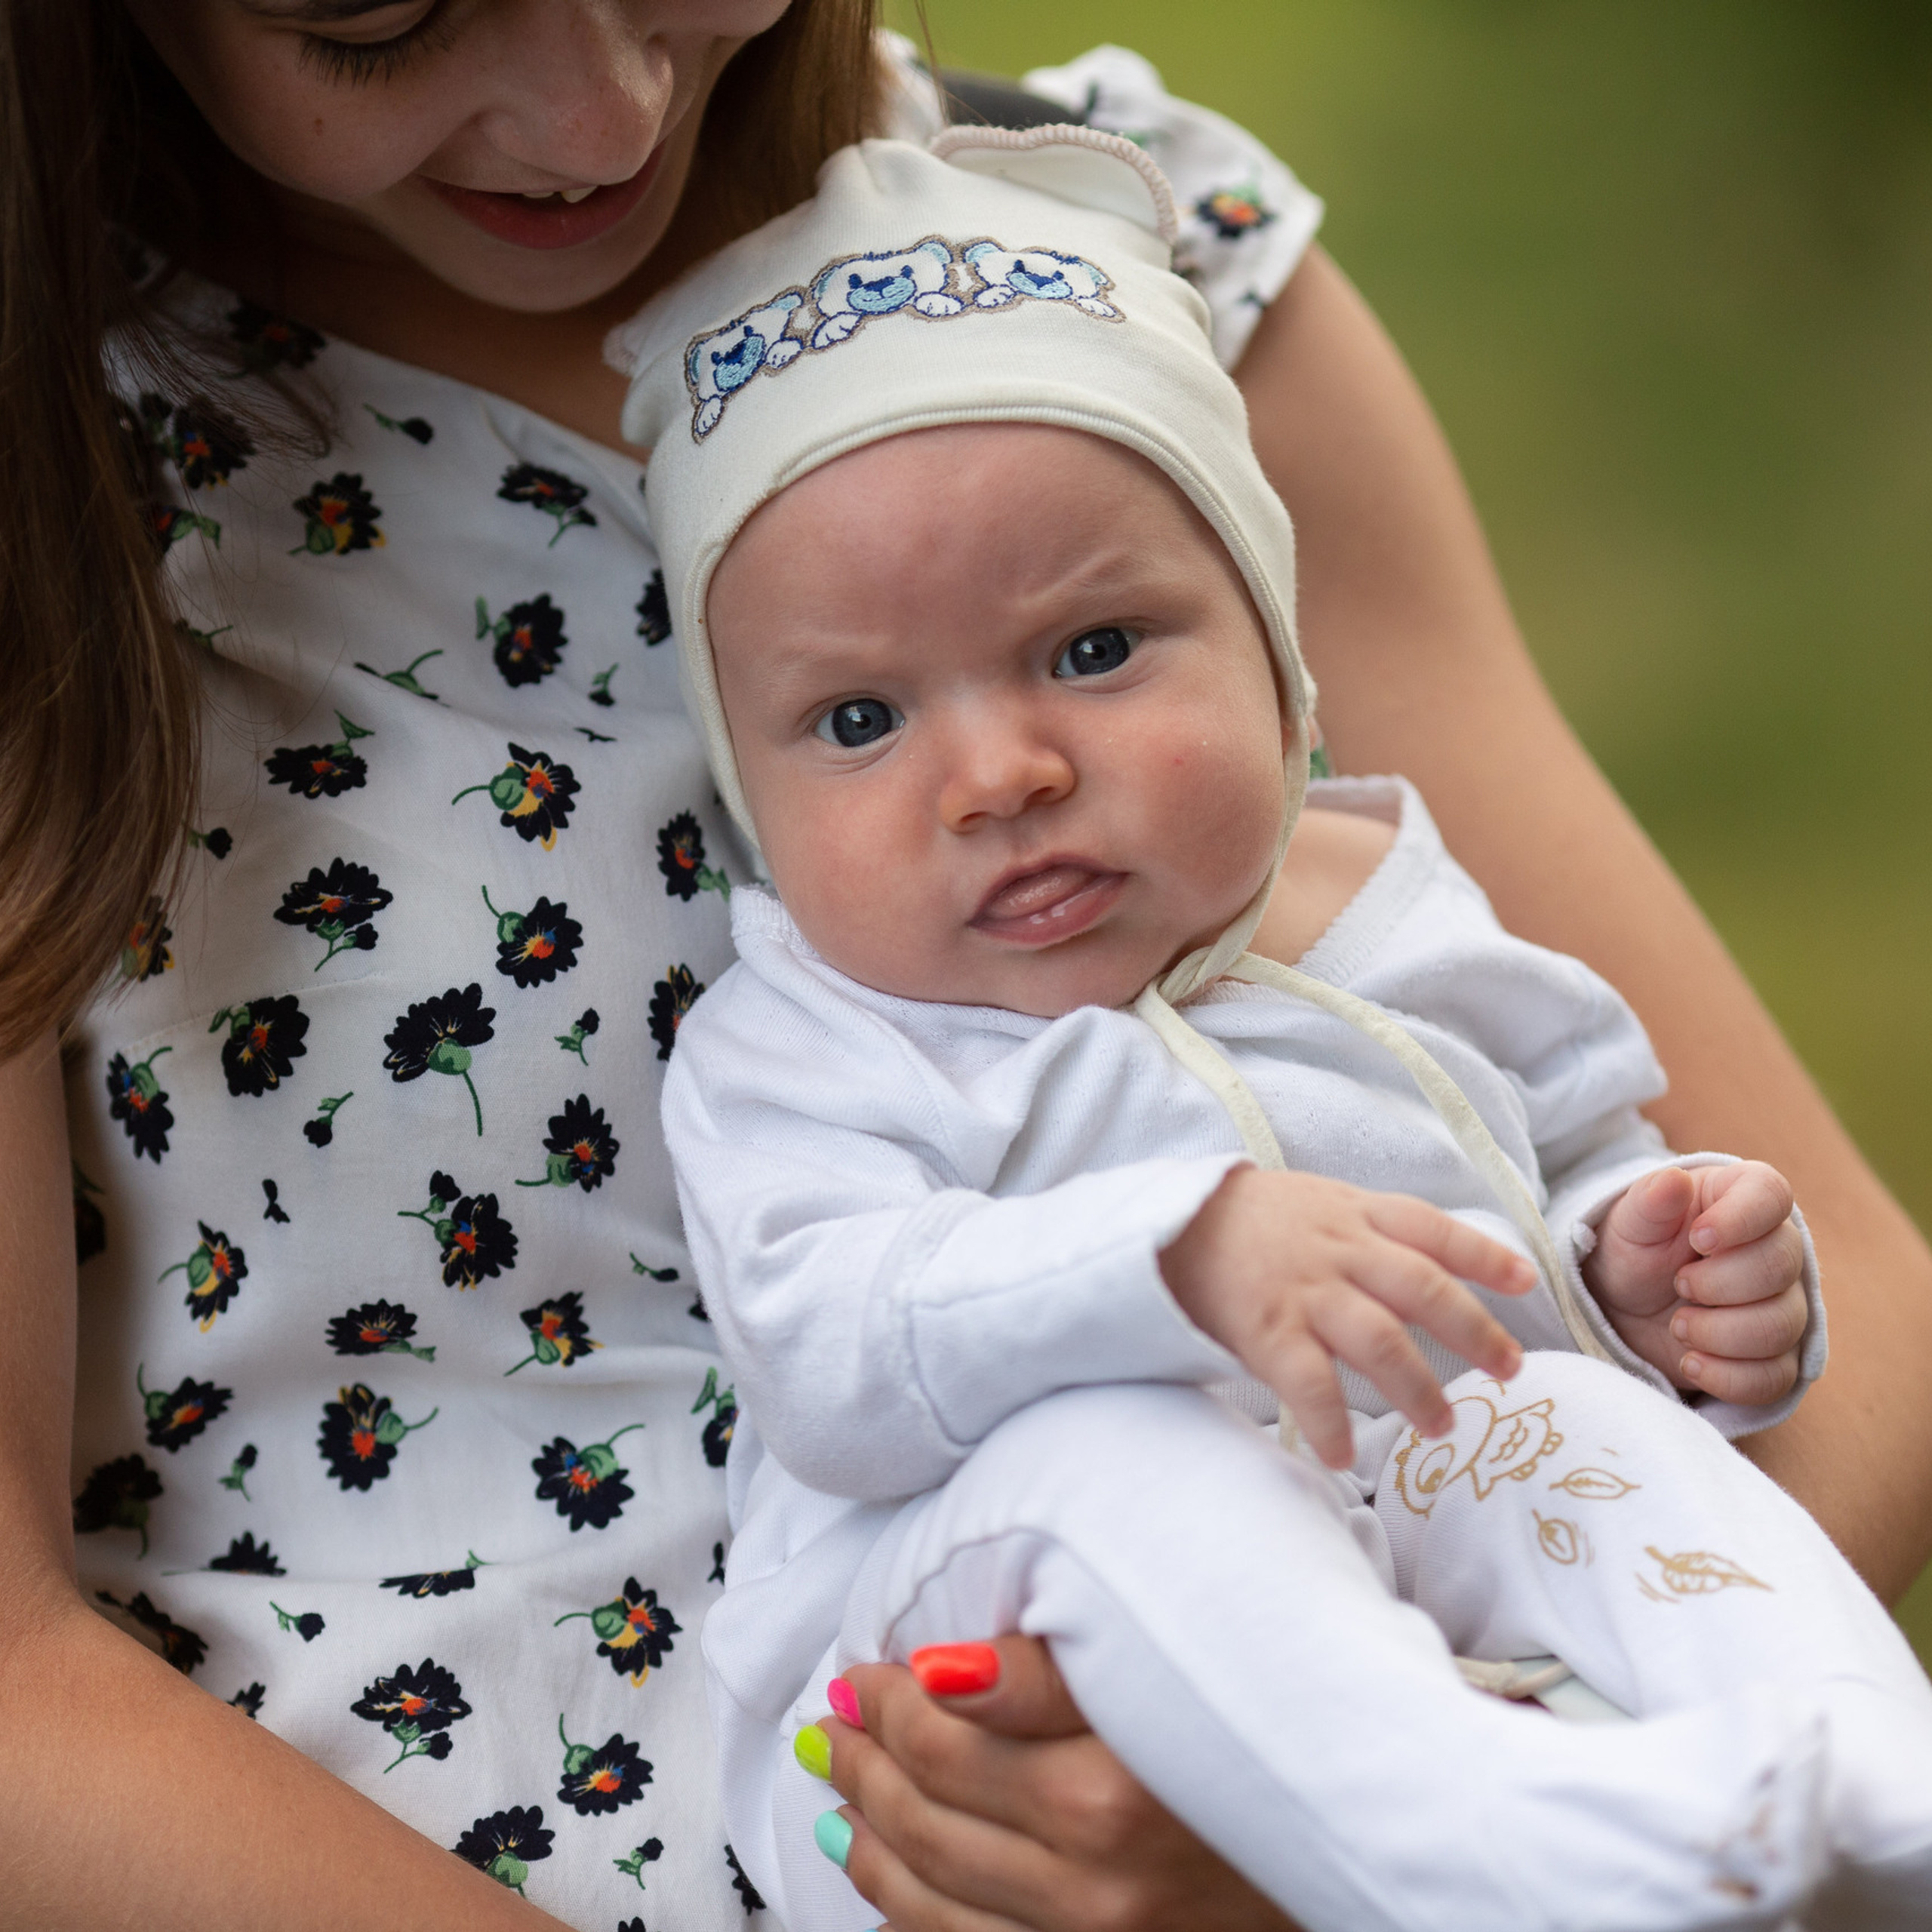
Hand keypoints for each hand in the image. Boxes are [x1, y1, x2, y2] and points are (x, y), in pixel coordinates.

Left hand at [814, 1635, 1300, 1930]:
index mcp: (1111, 1796)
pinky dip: (906, 1922)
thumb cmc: (1260, 1746)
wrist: (1361, 1856)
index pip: (941, 1738)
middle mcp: (1096, 1887)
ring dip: (865, 1839)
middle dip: (863, 1763)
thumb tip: (937, 1666)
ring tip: (840, 1790)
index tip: (865, 1669)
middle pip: (924, 1819)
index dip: (886, 1698)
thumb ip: (1051, 1674)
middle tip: (836, 1722)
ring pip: (925, 1902)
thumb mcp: (1172, 1680)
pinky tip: (880, 1887)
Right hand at [1157, 1167, 1534, 1467]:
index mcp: (1353, 1214)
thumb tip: (1424, 1273)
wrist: (1168, 1225)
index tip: (1527, 1280)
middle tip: (1510, 1371)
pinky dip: (1332, 1424)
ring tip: (1442, 1427)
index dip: (1485, 1255)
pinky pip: (1311, 1384)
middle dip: (1476, 1332)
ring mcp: (1305, 1291)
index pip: (1433, 1229)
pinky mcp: (1267, 1330)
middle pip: (1424, 1289)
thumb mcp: (1314, 1204)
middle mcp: (1339, 1250)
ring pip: (1383, 1341)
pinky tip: (1342, 1457)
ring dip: (1419, 1389)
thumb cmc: (1245, 1221)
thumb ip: (1365, 1232)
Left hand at [1583, 1163, 1807, 1403]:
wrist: (1623, 1308)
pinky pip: (1777, 1377)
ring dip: (1718, 1333)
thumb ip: (1650, 1201)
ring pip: (1782, 1326)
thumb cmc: (1633, 1250)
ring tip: (1678, 1325)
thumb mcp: (1630, 1223)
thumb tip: (1674, 1179)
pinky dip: (1728, 1376)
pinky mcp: (1775, 1357)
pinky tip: (1691, 1362)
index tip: (1698, 1238)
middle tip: (1678, 1284)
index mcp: (1742, 1198)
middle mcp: (1776, 1248)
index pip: (1772, 1194)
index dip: (1740, 1219)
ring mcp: (1782, 1305)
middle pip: (1782, 1266)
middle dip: (1718, 1284)